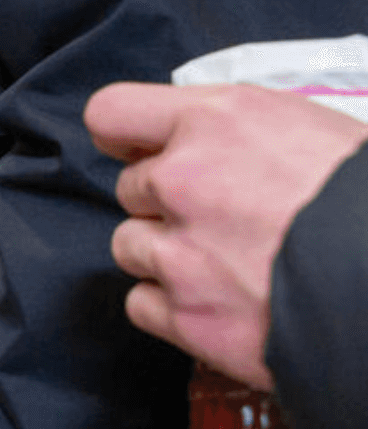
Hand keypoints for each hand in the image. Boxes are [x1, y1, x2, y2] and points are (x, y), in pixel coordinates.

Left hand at [85, 82, 367, 388]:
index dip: (124, 137)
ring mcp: (179, 251)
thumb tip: (210, 145)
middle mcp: (184, 180)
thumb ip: (242, 134)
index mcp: (219, 121)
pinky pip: (142, 304)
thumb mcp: (316, 130)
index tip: (137, 151)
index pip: (113, 113)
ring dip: (168, 255)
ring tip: (234, 263)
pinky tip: (224, 303)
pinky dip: (174, 308)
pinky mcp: (186, 315)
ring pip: (131, 247)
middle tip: (229, 219)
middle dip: (170, 204)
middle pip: (132, 189)